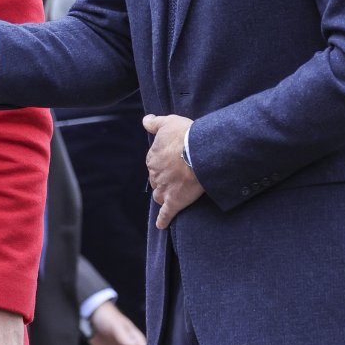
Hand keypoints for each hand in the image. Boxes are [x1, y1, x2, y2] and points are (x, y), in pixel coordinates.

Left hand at [143, 113, 203, 229]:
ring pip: (159, 195)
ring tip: (172, 195)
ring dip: (164, 195)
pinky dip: (164, 220)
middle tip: (178, 175)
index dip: (164, 162)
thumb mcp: (168, 122)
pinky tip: (162, 225)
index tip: (172, 160)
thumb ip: (155, 123)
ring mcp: (163, 189)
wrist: (199, 152)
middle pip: (157, 179)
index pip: (154, 162)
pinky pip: (166, 214)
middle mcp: (155, 174)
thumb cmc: (185, 135)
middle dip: (164, 178)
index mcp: (152, 157)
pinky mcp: (174, 201)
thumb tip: (145, 120)